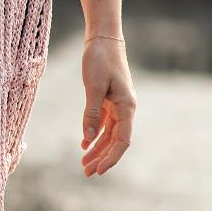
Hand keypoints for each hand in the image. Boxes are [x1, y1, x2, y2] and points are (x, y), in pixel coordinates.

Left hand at [80, 36, 136, 177]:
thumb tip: (87, 139)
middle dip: (102, 157)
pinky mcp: (109, 99)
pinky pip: (103, 123)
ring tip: (84, 164)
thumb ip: (91, 113)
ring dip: (98, 148)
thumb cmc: (100, 58)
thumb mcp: (94, 86)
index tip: (99, 170)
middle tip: (87, 173)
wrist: (103, 37)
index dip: (111, 157)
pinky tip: (84, 145)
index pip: (122, 140)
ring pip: (109, 133)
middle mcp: (125, 108)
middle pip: (116, 140)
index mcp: (127, 106)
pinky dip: (95, 134)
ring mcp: (118, 104)